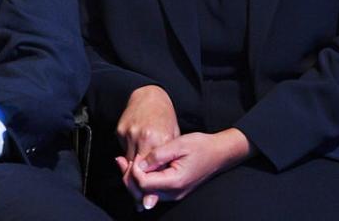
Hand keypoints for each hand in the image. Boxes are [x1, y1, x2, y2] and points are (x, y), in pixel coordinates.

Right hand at [115, 85, 180, 205]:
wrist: (150, 95)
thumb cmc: (165, 118)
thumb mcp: (172, 138)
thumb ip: (166, 160)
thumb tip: (159, 182)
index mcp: (158, 140)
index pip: (149, 171)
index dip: (146, 185)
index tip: (146, 195)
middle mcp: (141, 137)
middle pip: (133, 169)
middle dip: (135, 182)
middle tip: (138, 191)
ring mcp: (128, 133)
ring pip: (127, 161)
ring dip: (132, 168)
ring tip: (139, 169)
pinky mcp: (119, 130)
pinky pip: (123, 149)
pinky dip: (128, 152)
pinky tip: (135, 146)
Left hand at [128, 129, 251, 208]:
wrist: (218, 153)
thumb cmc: (200, 146)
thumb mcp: (178, 144)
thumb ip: (158, 155)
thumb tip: (140, 163)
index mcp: (175, 181)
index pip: (144, 183)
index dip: (134, 170)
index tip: (133, 156)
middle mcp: (174, 193)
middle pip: (142, 192)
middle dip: (129, 177)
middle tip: (119, 160)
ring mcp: (174, 194)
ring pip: (146, 193)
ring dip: (134, 178)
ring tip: (124, 162)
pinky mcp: (174, 191)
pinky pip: (153, 189)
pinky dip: (143, 179)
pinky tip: (138, 166)